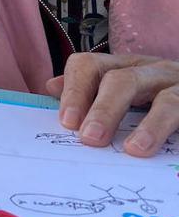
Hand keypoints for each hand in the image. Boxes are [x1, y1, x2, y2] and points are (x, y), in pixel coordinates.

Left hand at [45, 52, 178, 156]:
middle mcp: (154, 71)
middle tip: (89, 138)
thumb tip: (49, 88)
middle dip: (103, 109)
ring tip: (133, 150)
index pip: (90, 65)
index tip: (67, 122)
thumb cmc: (160, 93)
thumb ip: (90, 87)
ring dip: (149, 126)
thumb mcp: (126, 86)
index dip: (75, 90)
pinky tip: (170, 152)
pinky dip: (171, 132)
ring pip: (167, 102)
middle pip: (122, 80)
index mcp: (126, 66)